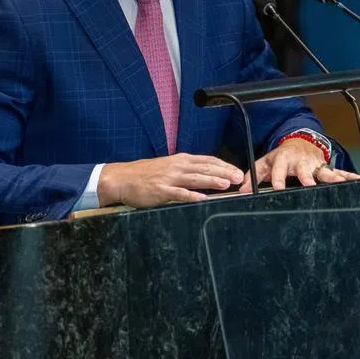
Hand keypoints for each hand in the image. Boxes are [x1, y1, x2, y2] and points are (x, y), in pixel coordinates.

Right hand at [97, 153, 244, 206]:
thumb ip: (185, 170)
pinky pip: (178, 193)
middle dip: (224, 172)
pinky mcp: (160, 191)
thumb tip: (205, 175)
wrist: (121, 178)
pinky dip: (190, 195)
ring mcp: (168, 178)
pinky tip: (201, 198)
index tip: (237, 171)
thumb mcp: (168, 166)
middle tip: (239, 177)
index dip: (224, 165)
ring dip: (211, 181)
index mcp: (180, 160)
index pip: (207, 160)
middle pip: (205, 168)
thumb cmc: (145, 174)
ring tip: (226, 184)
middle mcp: (177, 167)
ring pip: (195, 178)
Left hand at [238, 138, 359, 191]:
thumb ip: (253, 176)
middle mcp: (302, 162)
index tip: (278, 188)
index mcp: (284, 159)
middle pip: (305, 171)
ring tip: (343, 183)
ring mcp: (316, 165)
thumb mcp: (265, 163)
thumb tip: (241, 190)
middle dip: (307, 178)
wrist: (299, 143)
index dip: (278, 178)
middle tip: (309, 186)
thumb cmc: (281, 156)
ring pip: (325, 172)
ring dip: (334, 178)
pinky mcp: (327, 167)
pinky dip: (350, 177)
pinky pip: (340, 173)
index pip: (279, 169)